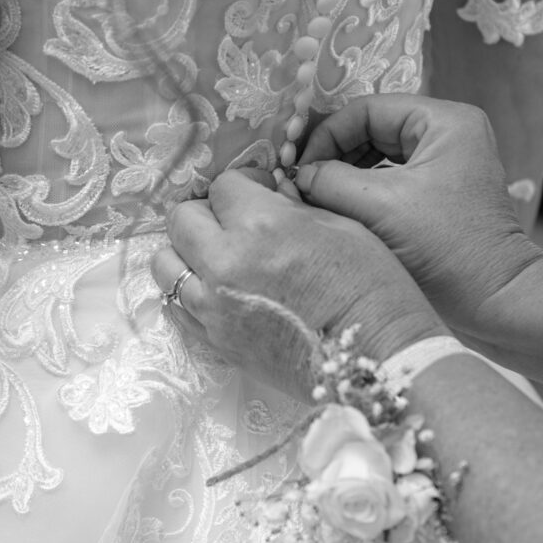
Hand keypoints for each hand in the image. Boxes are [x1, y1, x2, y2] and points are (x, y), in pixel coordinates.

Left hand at [152, 169, 448, 399]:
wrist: (376, 356)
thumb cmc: (371, 285)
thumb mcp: (339, 225)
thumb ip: (289, 206)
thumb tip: (264, 197)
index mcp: (260, 226)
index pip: (224, 185)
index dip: (245, 186)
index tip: (262, 195)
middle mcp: (225, 263)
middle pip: (182, 218)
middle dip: (208, 213)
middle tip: (236, 224)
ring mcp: (214, 307)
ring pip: (165, 263)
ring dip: (188, 253)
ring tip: (219, 259)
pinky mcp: (215, 342)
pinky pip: (176, 306)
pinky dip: (190, 292)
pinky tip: (220, 291)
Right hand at [294, 95, 542, 334]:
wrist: (496, 302)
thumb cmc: (448, 249)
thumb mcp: (381, 208)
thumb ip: (331, 182)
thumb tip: (296, 176)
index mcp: (445, 120)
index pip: (367, 110)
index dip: (326, 135)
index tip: (297, 169)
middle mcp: (449, 133)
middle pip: (372, 130)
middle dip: (334, 157)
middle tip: (301, 185)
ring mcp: (447, 163)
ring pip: (378, 157)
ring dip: (345, 177)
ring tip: (317, 200)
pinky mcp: (441, 193)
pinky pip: (391, 181)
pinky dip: (363, 194)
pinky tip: (341, 212)